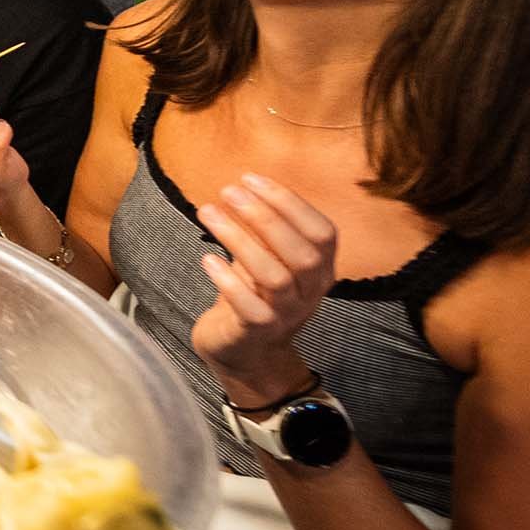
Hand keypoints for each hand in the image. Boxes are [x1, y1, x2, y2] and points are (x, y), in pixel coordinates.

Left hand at [190, 173, 338, 405]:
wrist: (245, 351)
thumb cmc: (254, 293)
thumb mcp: (266, 258)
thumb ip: (264, 231)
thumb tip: (244, 187)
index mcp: (320, 270)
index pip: (323, 233)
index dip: (290, 202)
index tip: (251, 178)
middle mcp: (311, 293)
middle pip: (302, 253)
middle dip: (264, 216)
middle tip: (228, 191)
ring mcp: (287, 315)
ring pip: (274, 276)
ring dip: (239, 239)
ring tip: (207, 212)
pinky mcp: (258, 332)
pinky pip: (249, 306)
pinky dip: (227, 280)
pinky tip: (207, 258)